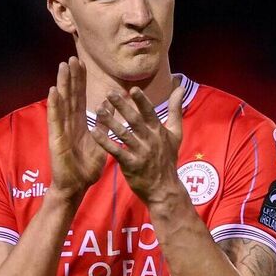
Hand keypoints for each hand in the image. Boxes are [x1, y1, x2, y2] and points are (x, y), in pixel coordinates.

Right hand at [46, 57, 107, 200]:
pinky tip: (53, 91)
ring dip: (62, 84)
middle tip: (72, 58)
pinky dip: (54, 105)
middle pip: (71, 95)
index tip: (82, 64)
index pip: (80, 97)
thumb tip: (111, 109)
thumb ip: (105, 126)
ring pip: (62, 102)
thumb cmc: (86, 167)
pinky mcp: (56, 138)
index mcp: (80, 124)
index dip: (81, 81)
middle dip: (72, 77)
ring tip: (62, 67)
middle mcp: (69, 123)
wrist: (75, 186)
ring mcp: (61, 129)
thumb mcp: (101, 143)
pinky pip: (55, 119)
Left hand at [90, 78, 185, 204]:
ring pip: (124, 134)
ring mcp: (140, 153)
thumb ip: (175, 110)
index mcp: (159, 131)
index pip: (150, 113)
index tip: (132, 89)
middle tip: (110, 93)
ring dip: (111, 121)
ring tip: (99, 110)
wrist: (164, 188)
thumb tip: (180, 88)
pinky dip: (105, 142)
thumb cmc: (168, 158)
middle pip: (135, 121)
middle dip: (123, 106)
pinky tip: (94, 132)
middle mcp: (150, 140)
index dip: (142, 101)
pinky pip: (116, 151)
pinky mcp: (131, 164)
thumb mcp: (175, 133)